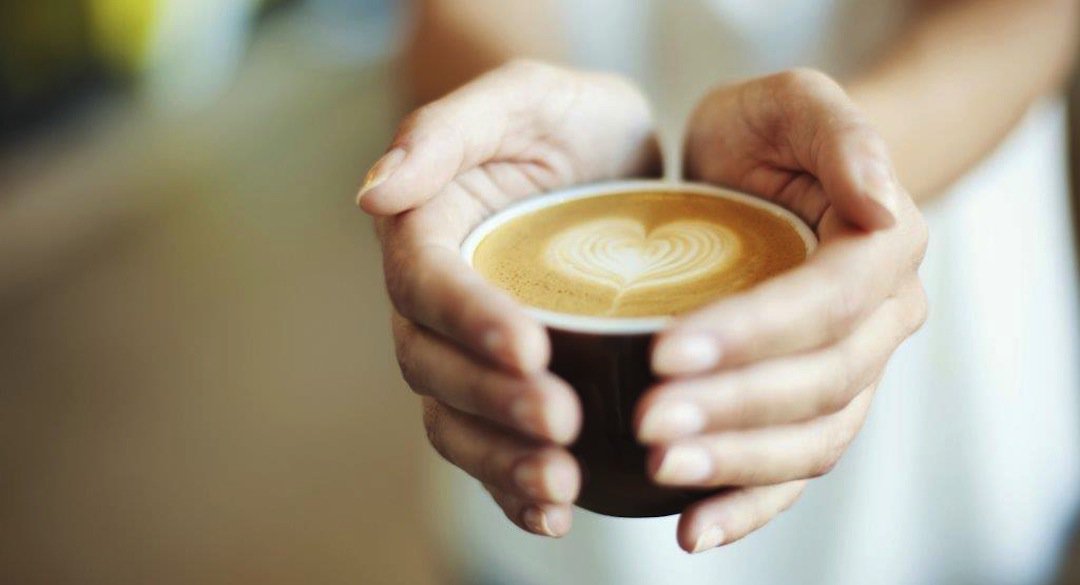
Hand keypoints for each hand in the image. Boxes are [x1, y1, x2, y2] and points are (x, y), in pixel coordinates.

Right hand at [360, 60, 659, 536]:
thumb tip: (371, 195)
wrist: (610, 155)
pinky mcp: (507, 383)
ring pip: (455, 419)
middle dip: (492, 402)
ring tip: (561, 485)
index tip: (531, 348)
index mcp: (427, 229)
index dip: (470, 321)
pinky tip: (554, 513)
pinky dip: (512, 487)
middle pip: (434, 365)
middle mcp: (436, 299)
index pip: (428, 284)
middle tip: (562, 422)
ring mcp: (467, 349)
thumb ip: (446, 130)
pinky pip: (490, 445)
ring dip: (500, 460)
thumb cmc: (565, 118)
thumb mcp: (522, 96)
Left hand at [634, 69, 928, 552]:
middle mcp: (880, 320)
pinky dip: (748, 506)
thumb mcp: (792, 102)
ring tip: (662, 469)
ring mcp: (852, 371)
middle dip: (733, 408)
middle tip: (648, 420)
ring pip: (812, 439)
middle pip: (818, 383)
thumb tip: (882, 202)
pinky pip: (793, 471)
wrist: (764, 174)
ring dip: (738, 465)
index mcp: (882, 248)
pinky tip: (691, 530)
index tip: (665, 348)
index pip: (825, 303)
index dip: (753, 333)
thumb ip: (839, 130)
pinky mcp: (811, 407)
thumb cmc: (768, 134)